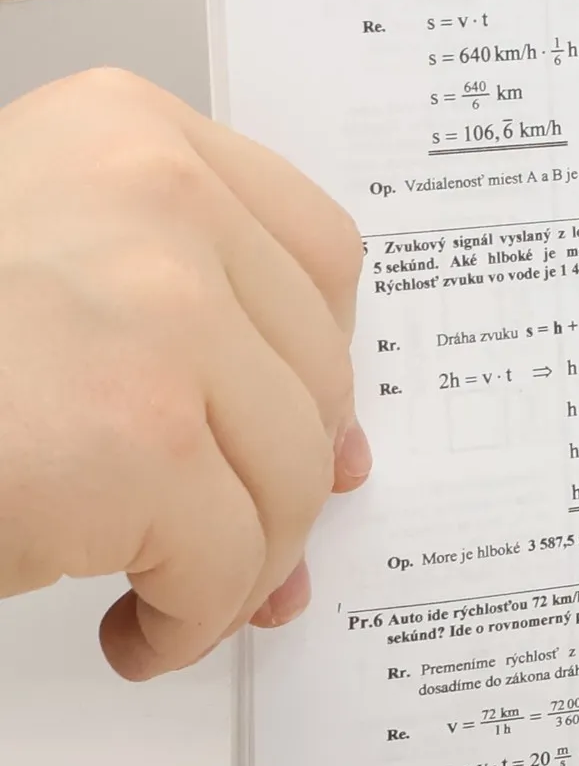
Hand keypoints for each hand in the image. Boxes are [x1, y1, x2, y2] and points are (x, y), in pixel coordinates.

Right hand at [0, 70, 368, 677]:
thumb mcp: (51, 283)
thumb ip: (190, 335)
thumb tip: (340, 465)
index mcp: (127, 133)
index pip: (317, 251)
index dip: (319, 364)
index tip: (304, 433)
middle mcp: (155, 196)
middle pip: (316, 373)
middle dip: (281, 486)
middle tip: (228, 549)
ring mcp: (152, 312)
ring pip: (289, 473)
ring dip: (238, 564)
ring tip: (163, 597)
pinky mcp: (132, 439)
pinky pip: (227, 558)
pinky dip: (189, 619)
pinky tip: (130, 632)